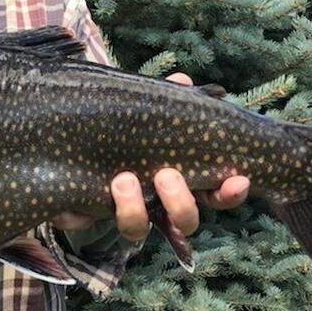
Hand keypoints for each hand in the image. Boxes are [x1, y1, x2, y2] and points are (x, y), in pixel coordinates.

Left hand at [52, 72, 250, 241]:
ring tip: (123, 179)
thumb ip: (167, 100)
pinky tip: (98, 185)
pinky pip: (91, 222)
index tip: (237, 178)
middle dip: (181, 203)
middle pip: (186, 221)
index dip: (230, 192)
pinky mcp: (90, 216)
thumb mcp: (146, 112)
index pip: (216, 194)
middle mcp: (155, 205)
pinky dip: (92, 208)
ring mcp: (124, 213)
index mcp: (180, 179)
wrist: (74, 149)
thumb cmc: (126, 129)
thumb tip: (182, 81)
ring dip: (135, 209)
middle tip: (167, 175)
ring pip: (139, 230)